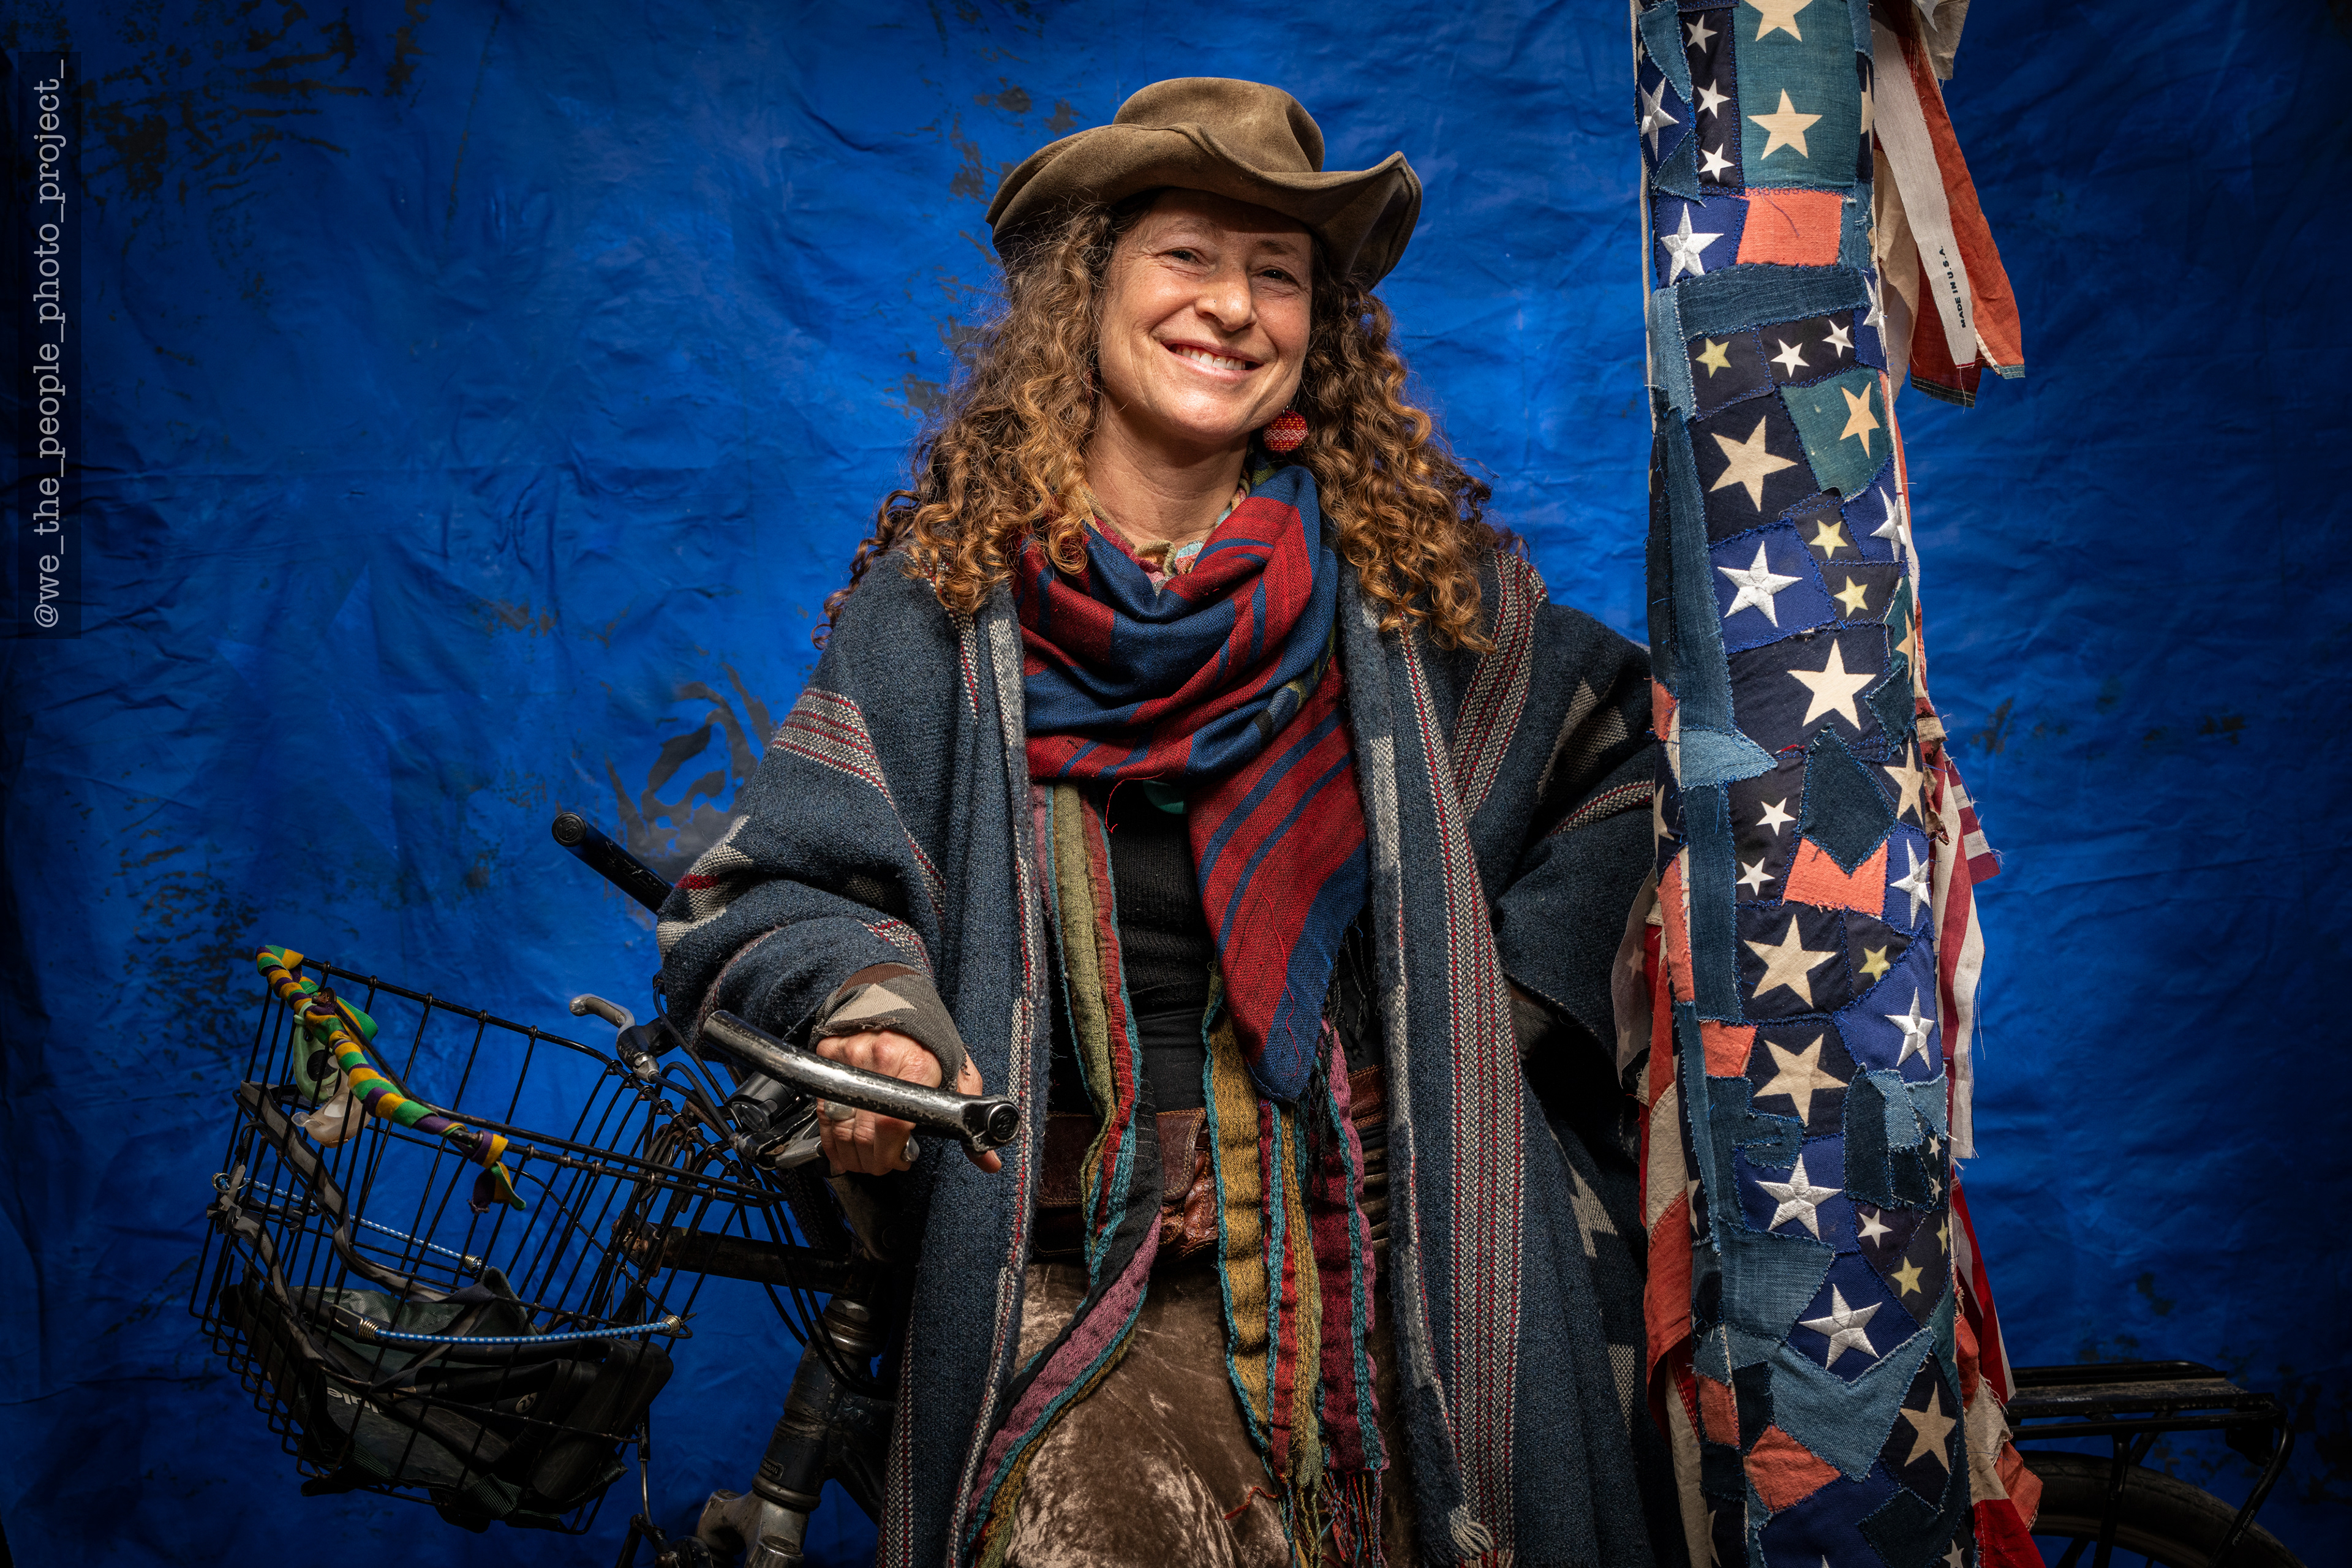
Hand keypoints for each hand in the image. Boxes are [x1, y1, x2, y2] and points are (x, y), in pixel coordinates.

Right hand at [811, 1029, 1003, 1175]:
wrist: (898, 997)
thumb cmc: (928, 1040)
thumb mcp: (958, 1073)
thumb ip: (970, 1116)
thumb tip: (989, 1160)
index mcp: (916, 1064)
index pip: (892, 1124)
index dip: (889, 1154)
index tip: (897, 1163)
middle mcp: (879, 1058)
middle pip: (863, 1131)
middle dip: (870, 1161)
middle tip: (879, 1166)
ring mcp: (850, 1055)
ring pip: (838, 1122)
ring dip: (848, 1153)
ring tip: (861, 1160)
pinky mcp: (830, 1053)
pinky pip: (822, 1105)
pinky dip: (828, 1134)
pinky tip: (839, 1146)